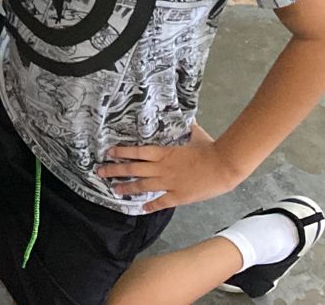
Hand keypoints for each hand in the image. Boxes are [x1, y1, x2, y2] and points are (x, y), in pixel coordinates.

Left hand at [96, 132, 241, 212]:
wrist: (224, 166)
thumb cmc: (210, 148)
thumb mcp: (194, 134)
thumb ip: (184, 127)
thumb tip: (183, 116)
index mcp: (164, 152)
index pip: (136, 151)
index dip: (121, 152)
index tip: (108, 153)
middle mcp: (162, 168)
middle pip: (133, 169)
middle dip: (115, 170)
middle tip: (100, 172)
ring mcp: (169, 183)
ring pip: (142, 186)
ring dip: (127, 187)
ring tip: (114, 189)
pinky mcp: (178, 196)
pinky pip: (160, 202)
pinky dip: (150, 206)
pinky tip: (141, 208)